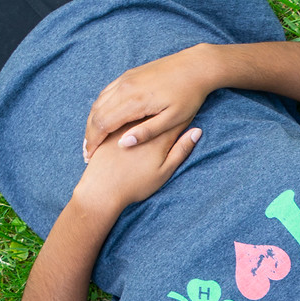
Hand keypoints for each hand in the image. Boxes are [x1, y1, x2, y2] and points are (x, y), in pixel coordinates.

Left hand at [71, 124, 201, 218]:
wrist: (102, 189)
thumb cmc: (136, 184)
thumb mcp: (164, 171)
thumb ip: (181, 150)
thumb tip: (197, 132)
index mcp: (158, 136)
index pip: (176, 118)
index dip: (183, 115)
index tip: (185, 113)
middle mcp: (141, 126)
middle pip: (157, 112)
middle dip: (164, 111)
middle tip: (170, 114)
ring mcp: (124, 125)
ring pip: (139, 111)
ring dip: (147, 112)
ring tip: (150, 118)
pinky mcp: (110, 128)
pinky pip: (123, 116)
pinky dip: (130, 117)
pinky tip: (131, 125)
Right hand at [82, 44, 217, 161]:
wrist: (195, 66)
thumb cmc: (188, 96)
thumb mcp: (172, 119)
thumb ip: (147, 132)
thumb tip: (124, 144)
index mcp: (134, 101)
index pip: (104, 124)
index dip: (94, 142)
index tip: (89, 157)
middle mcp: (125, 87)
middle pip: (97, 114)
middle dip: (89, 135)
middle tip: (87, 153)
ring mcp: (125, 79)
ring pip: (98, 102)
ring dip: (92, 122)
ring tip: (91, 140)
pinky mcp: (128, 75)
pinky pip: (106, 93)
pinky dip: (99, 108)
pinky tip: (101, 120)